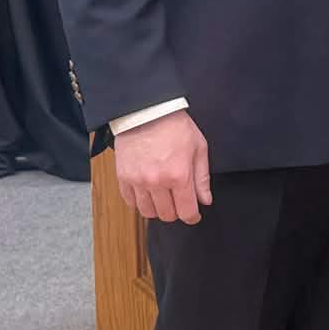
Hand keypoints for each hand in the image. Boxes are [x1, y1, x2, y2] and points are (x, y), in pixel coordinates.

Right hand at [114, 108, 212, 224]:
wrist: (148, 112)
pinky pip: (130, 202)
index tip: (194, 215)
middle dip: (176, 212)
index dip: (193, 217)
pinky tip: (148, 193)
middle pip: (167, 215)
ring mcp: (137, 181)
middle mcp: (157, 182)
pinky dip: (140, 202)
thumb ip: (202, 178)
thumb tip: (205, 200)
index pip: (186, 212)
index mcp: (179, 176)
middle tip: (179, 202)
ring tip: (163, 198)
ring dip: (158, 209)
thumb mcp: (199, 149)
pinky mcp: (123, 177)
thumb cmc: (175, 127)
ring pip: (147, 212)